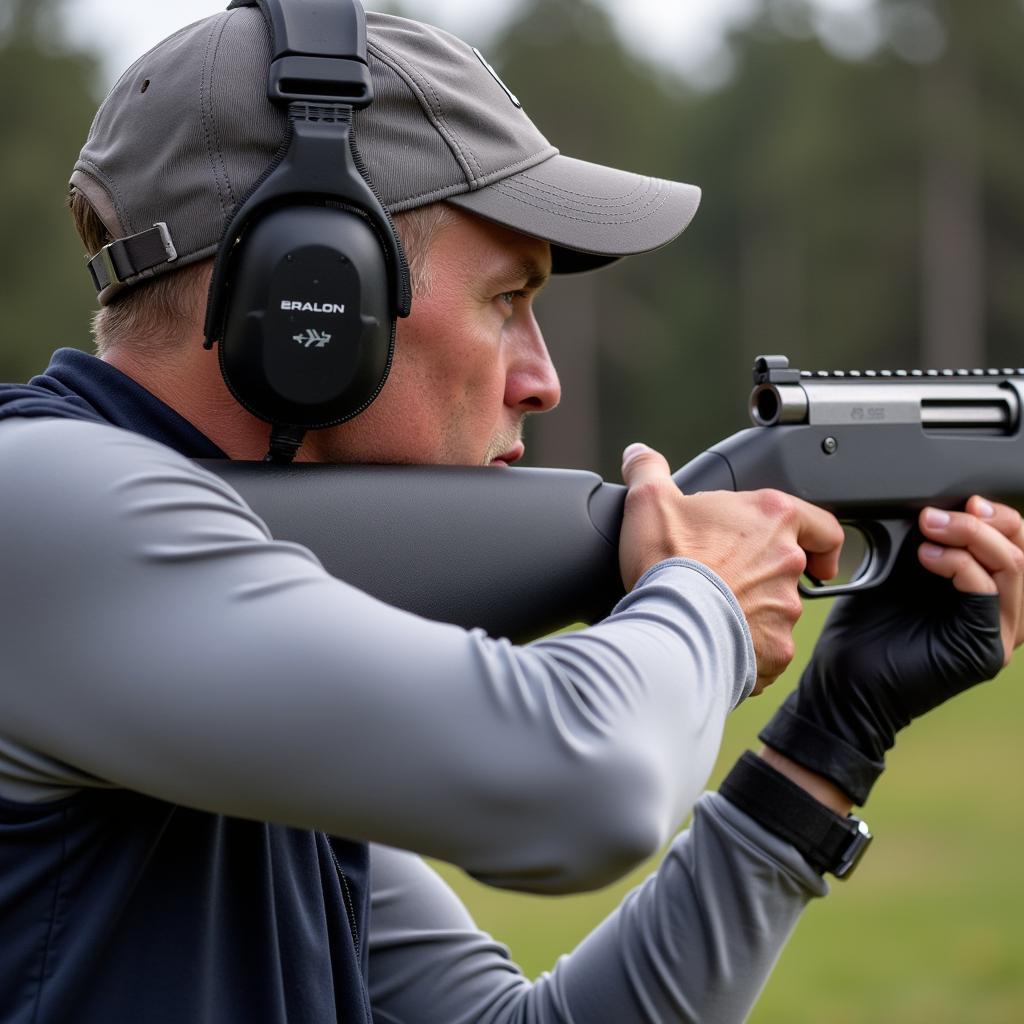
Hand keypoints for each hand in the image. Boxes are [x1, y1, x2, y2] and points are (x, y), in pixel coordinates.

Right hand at [619, 443, 843, 692]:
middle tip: (729, 579)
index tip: (816, 554)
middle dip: (765, 576)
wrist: (670, 621)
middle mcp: (788, 562)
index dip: (822, 541)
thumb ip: (649, 468)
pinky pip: (766, 650)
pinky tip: (715, 642)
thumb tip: (638, 453)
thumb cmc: (668, 559)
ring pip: (778, 611)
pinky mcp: (775, 649)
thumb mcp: (649, 499)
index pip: (824, 527)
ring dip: (753, 612)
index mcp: (771, 517)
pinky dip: (746, 648)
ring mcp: (785, 609)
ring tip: (712, 612)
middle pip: (794, 571)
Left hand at [759, 497, 1023, 803]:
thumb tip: (928, 505)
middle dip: (986, 521)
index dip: (994, 515)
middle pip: (1021, 550)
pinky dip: (960, 565)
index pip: (1013, 543)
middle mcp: (998, 614)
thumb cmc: (861, 635)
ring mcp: (996, 634)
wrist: (843, 686)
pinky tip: (928, 556)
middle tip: (944, 511)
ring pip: (1011, 567)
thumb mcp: (892, 575)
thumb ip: (919, 543)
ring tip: (930, 527)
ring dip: (971, 536)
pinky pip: (987, 594)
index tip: (961, 498)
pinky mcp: (982, 649)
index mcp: (980, 593)